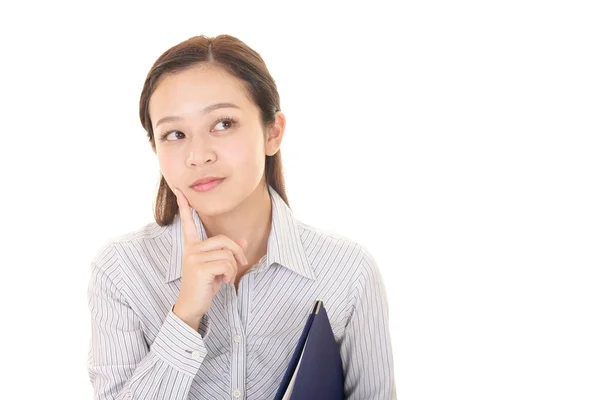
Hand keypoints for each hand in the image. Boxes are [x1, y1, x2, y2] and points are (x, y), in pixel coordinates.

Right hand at [171, 188, 248, 329]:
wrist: (192, 306)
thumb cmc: (204, 286)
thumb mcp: (218, 267)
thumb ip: (227, 253)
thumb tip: (243, 242)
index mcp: (192, 246)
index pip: (188, 223)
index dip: (184, 207)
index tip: (179, 190)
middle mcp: (191, 249)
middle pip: (224, 240)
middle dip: (238, 253)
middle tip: (242, 264)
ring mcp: (194, 257)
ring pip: (228, 254)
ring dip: (234, 268)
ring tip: (226, 277)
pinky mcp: (199, 267)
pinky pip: (226, 264)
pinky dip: (230, 274)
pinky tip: (224, 282)